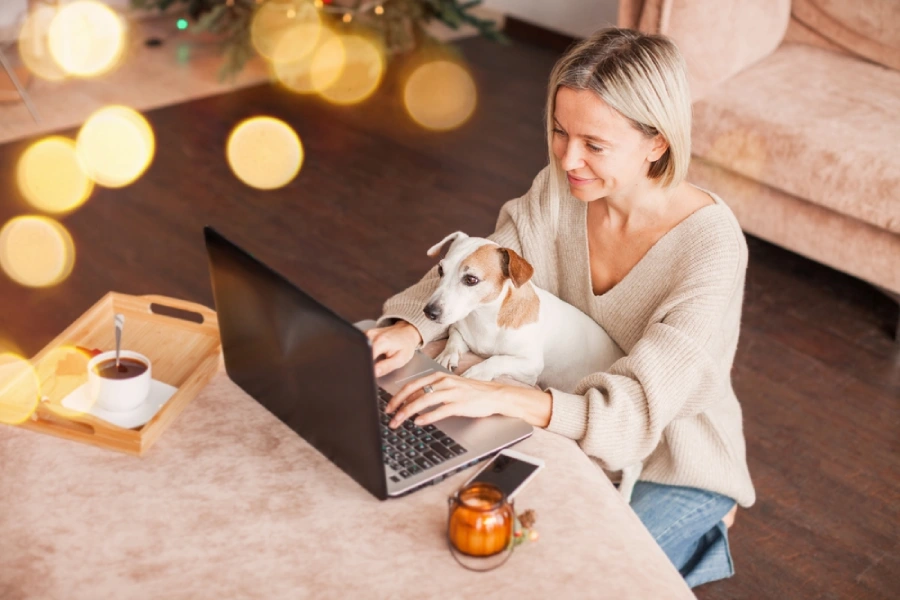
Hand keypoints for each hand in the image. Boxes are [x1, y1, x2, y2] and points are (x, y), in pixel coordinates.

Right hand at [366, 321, 422, 377]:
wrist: (406, 333)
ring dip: (366, 356)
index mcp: (381, 342)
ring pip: (361, 349)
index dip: (367, 366)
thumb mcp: (400, 359)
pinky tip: (374, 352)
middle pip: (362, 352)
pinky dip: (365, 351)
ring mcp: (367, 333)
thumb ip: (386, 367)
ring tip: (377, 357)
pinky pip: (361, 345)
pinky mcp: (365, 334)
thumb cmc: (405, 345)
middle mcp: (372, 335)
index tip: (371, 372)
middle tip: (377, 364)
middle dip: (366, 362)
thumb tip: (374, 373)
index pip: (367, 356)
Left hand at [385, 371, 509, 427]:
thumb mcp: (449, 386)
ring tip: (399, 421)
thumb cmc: (471, 392)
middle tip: (389, 416)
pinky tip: (419, 422)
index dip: (398, 396)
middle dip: (398, 404)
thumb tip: (412, 401)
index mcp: (439, 376)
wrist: (494, 395)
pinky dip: (427, 416)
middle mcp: (443, 382)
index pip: (412, 385)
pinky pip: (440, 410)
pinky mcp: (460, 404)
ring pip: (424, 400)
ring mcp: (452, 393)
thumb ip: (431, 391)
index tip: (389, 406)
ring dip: (408, 412)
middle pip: (414, 392)